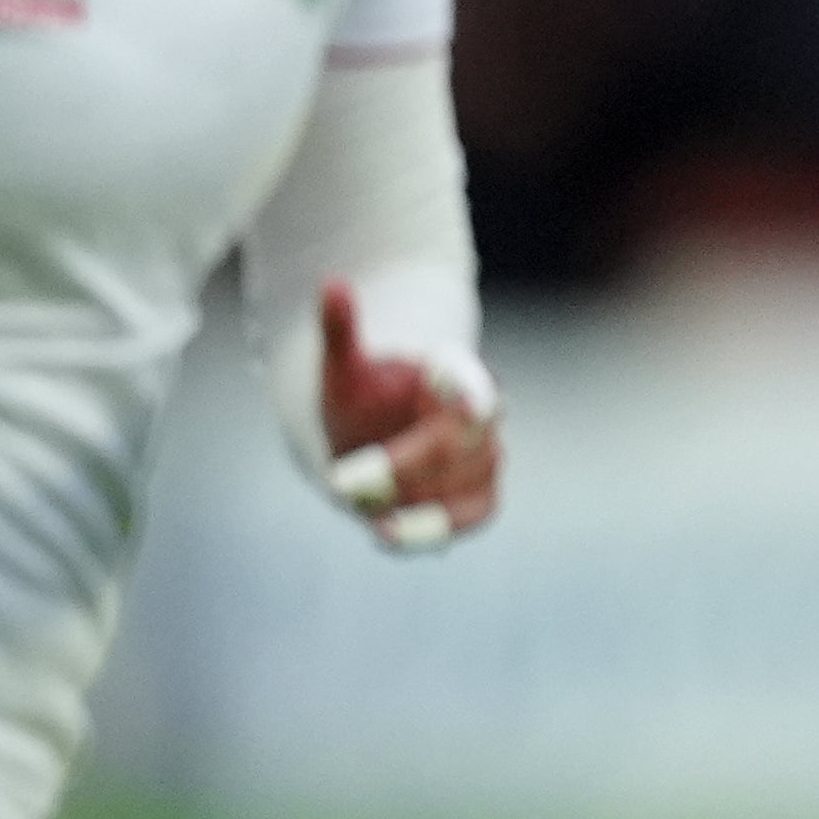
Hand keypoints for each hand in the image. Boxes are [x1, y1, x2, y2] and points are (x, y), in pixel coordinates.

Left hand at [315, 281, 499, 552]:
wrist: (369, 440)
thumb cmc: (360, 399)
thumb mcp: (341, 368)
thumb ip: (340, 331)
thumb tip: (332, 283)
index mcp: (453, 373)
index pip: (471, 380)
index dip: (474, 392)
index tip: (470, 406)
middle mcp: (482, 415)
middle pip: (457, 443)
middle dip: (402, 466)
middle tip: (342, 482)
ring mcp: (486, 457)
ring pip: (465, 482)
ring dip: (411, 500)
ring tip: (356, 506)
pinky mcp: (480, 497)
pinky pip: (469, 517)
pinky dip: (430, 530)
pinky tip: (384, 535)